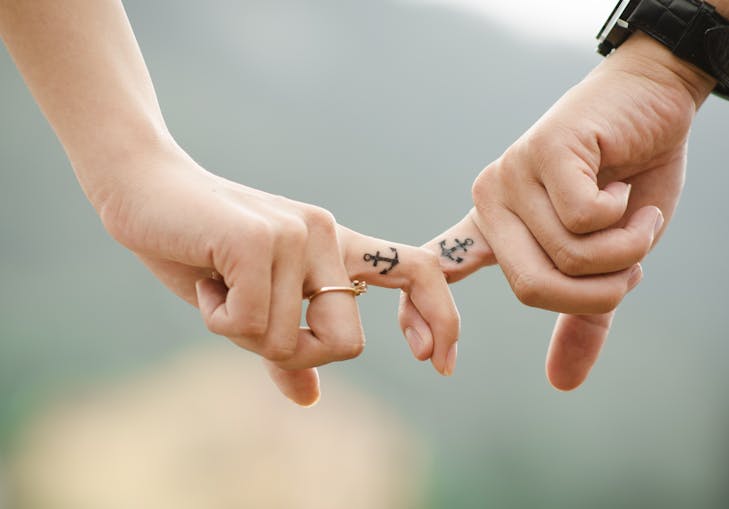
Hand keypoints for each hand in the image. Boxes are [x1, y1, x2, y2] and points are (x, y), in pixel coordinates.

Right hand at [95, 144, 459, 405]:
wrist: (143, 191)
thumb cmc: (198, 250)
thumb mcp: (248, 308)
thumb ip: (284, 350)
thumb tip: (311, 399)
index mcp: (334, 248)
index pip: (418, 271)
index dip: (440, 317)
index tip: (437, 363)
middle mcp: (327, 236)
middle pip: (347, 343)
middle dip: (296, 354)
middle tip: (248, 323)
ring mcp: (297, 235)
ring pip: (292, 340)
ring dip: (243, 334)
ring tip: (216, 287)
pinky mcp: (262, 240)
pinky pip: (254, 323)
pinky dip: (219, 319)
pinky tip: (203, 280)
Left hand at [402, 34, 716, 388]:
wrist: (652, 101)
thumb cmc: (628, 179)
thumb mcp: (607, 259)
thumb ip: (581, 315)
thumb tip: (561, 384)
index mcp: (494, 229)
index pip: (439, 273)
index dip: (422, 315)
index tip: (429, 359)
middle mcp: (490, 202)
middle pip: (532, 287)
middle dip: (599, 289)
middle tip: (632, 265)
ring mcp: (512, 175)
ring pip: (566, 255)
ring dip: (624, 249)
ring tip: (634, 215)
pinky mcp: (543, 151)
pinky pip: (582, 218)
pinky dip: (625, 217)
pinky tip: (623, 184)